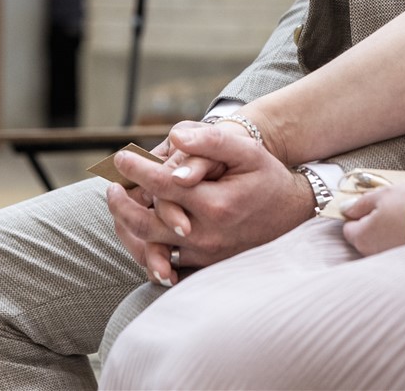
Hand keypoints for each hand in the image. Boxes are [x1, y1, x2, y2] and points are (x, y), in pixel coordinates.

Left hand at [103, 121, 317, 285]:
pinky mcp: (204, 268)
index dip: (135, 169)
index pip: (161, 186)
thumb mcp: (247, 151)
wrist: (293, 215)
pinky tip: (136, 232)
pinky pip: (163, 266)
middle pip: (145, 223)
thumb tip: (174, 137)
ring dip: (126, 226)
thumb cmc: (267, 177)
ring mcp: (204, 256)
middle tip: (111, 184)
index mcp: (214, 204)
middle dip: (121, 202)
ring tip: (119, 205)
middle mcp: (206, 235)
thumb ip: (210, 141)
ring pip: (148, 248)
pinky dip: (144, 249)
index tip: (120, 156)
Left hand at [340, 184, 404, 255]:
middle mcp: (374, 253)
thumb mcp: (383, 195)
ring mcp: (391, 259)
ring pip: (383, 243)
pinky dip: (404, 238)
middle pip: (366, 237)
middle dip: (374, 223)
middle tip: (392, 206)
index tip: (370, 203)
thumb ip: (360, 203)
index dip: (357, 213)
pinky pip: (399, 248)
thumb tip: (345, 209)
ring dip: (390, 230)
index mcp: (363, 236)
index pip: (348, 228)